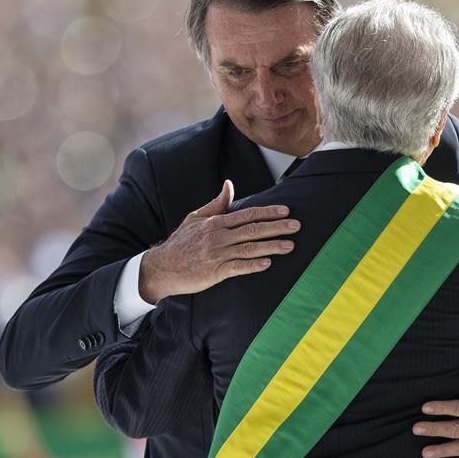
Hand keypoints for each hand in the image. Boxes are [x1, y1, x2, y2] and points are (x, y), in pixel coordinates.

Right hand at [138, 180, 299, 302]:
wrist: (162, 267)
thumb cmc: (181, 242)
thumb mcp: (195, 218)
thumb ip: (216, 204)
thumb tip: (229, 185)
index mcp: (216, 223)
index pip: (247, 214)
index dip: (268, 212)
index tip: (286, 211)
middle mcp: (218, 237)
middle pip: (252, 230)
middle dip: (276, 227)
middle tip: (296, 226)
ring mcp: (217, 255)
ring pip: (249, 248)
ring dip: (271, 246)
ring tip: (290, 245)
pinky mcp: (215, 272)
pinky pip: (238, 268)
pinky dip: (253, 265)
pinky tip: (268, 263)